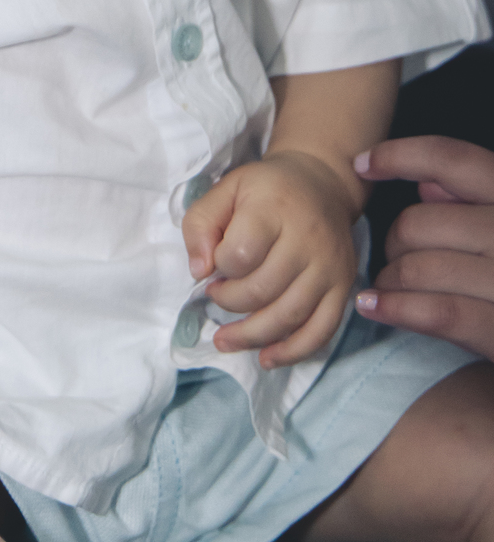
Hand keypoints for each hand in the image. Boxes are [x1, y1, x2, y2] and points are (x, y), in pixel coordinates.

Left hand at [182, 151, 359, 368]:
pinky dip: (292, 352)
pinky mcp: (343, 288)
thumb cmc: (265, 189)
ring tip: (225, 339)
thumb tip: (199, 270)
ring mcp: (330, 267)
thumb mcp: (226, 189)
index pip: (241, 253)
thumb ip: (201, 223)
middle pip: (262, 290)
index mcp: (274, 208)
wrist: (321, 184)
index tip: (214, 264)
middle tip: (216, 295)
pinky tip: (266, 358)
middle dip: (229, 302)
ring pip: (289, 316)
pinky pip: (321, 331)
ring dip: (252, 336)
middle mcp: (307, 240)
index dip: (220, 266)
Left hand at [354, 136, 493, 359]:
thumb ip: (478, 203)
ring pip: (419, 267)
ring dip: (389, 280)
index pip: (454, 159)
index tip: (362, 165)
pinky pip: (439, 312)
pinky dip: (397, 308)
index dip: (400, 155)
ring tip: (386, 290)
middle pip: (419, 221)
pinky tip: (373, 306)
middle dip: (394, 242)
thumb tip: (426, 185)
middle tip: (396, 260)